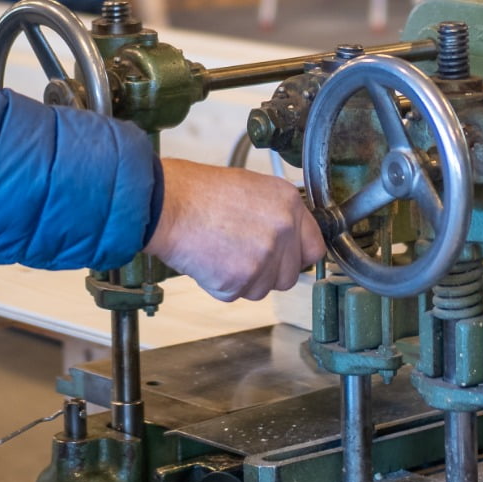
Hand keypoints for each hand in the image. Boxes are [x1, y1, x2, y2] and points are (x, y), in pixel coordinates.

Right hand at [145, 157, 326, 301]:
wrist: (167, 204)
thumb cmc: (198, 191)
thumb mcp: (251, 187)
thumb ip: (276, 213)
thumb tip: (288, 236)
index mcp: (288, 203)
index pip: (314, 247)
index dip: (296, 256)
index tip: (285, 258)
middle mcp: (283, 230)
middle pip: (288, 275)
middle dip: (268, 271)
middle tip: (241, 253)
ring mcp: (263, 257)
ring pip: (263, 288)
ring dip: (244, 279)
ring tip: (221, 252)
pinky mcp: (240, 280)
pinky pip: (238, 294)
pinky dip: (222, 285)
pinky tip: (210, 260)